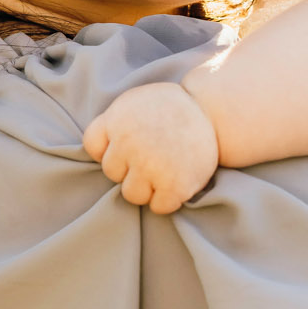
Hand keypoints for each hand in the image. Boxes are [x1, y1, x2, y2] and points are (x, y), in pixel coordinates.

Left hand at [83, 83, 219, 213]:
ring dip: (147, 188)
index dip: (110, 149)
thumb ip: (116, 121)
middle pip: (111, 172)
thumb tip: (101, 152)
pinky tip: (178, 183)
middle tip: (154, 156)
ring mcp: (149, 165)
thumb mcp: (137, 101)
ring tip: (165, 171)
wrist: (214, 110)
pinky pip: (159, 207)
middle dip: (130, 169)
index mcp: (118, 119)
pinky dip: (168, 200)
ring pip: (132, 195)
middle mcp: (129, 142)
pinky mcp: (173, 184)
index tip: (129, 145)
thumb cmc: (174, 109)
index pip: (93, 146)